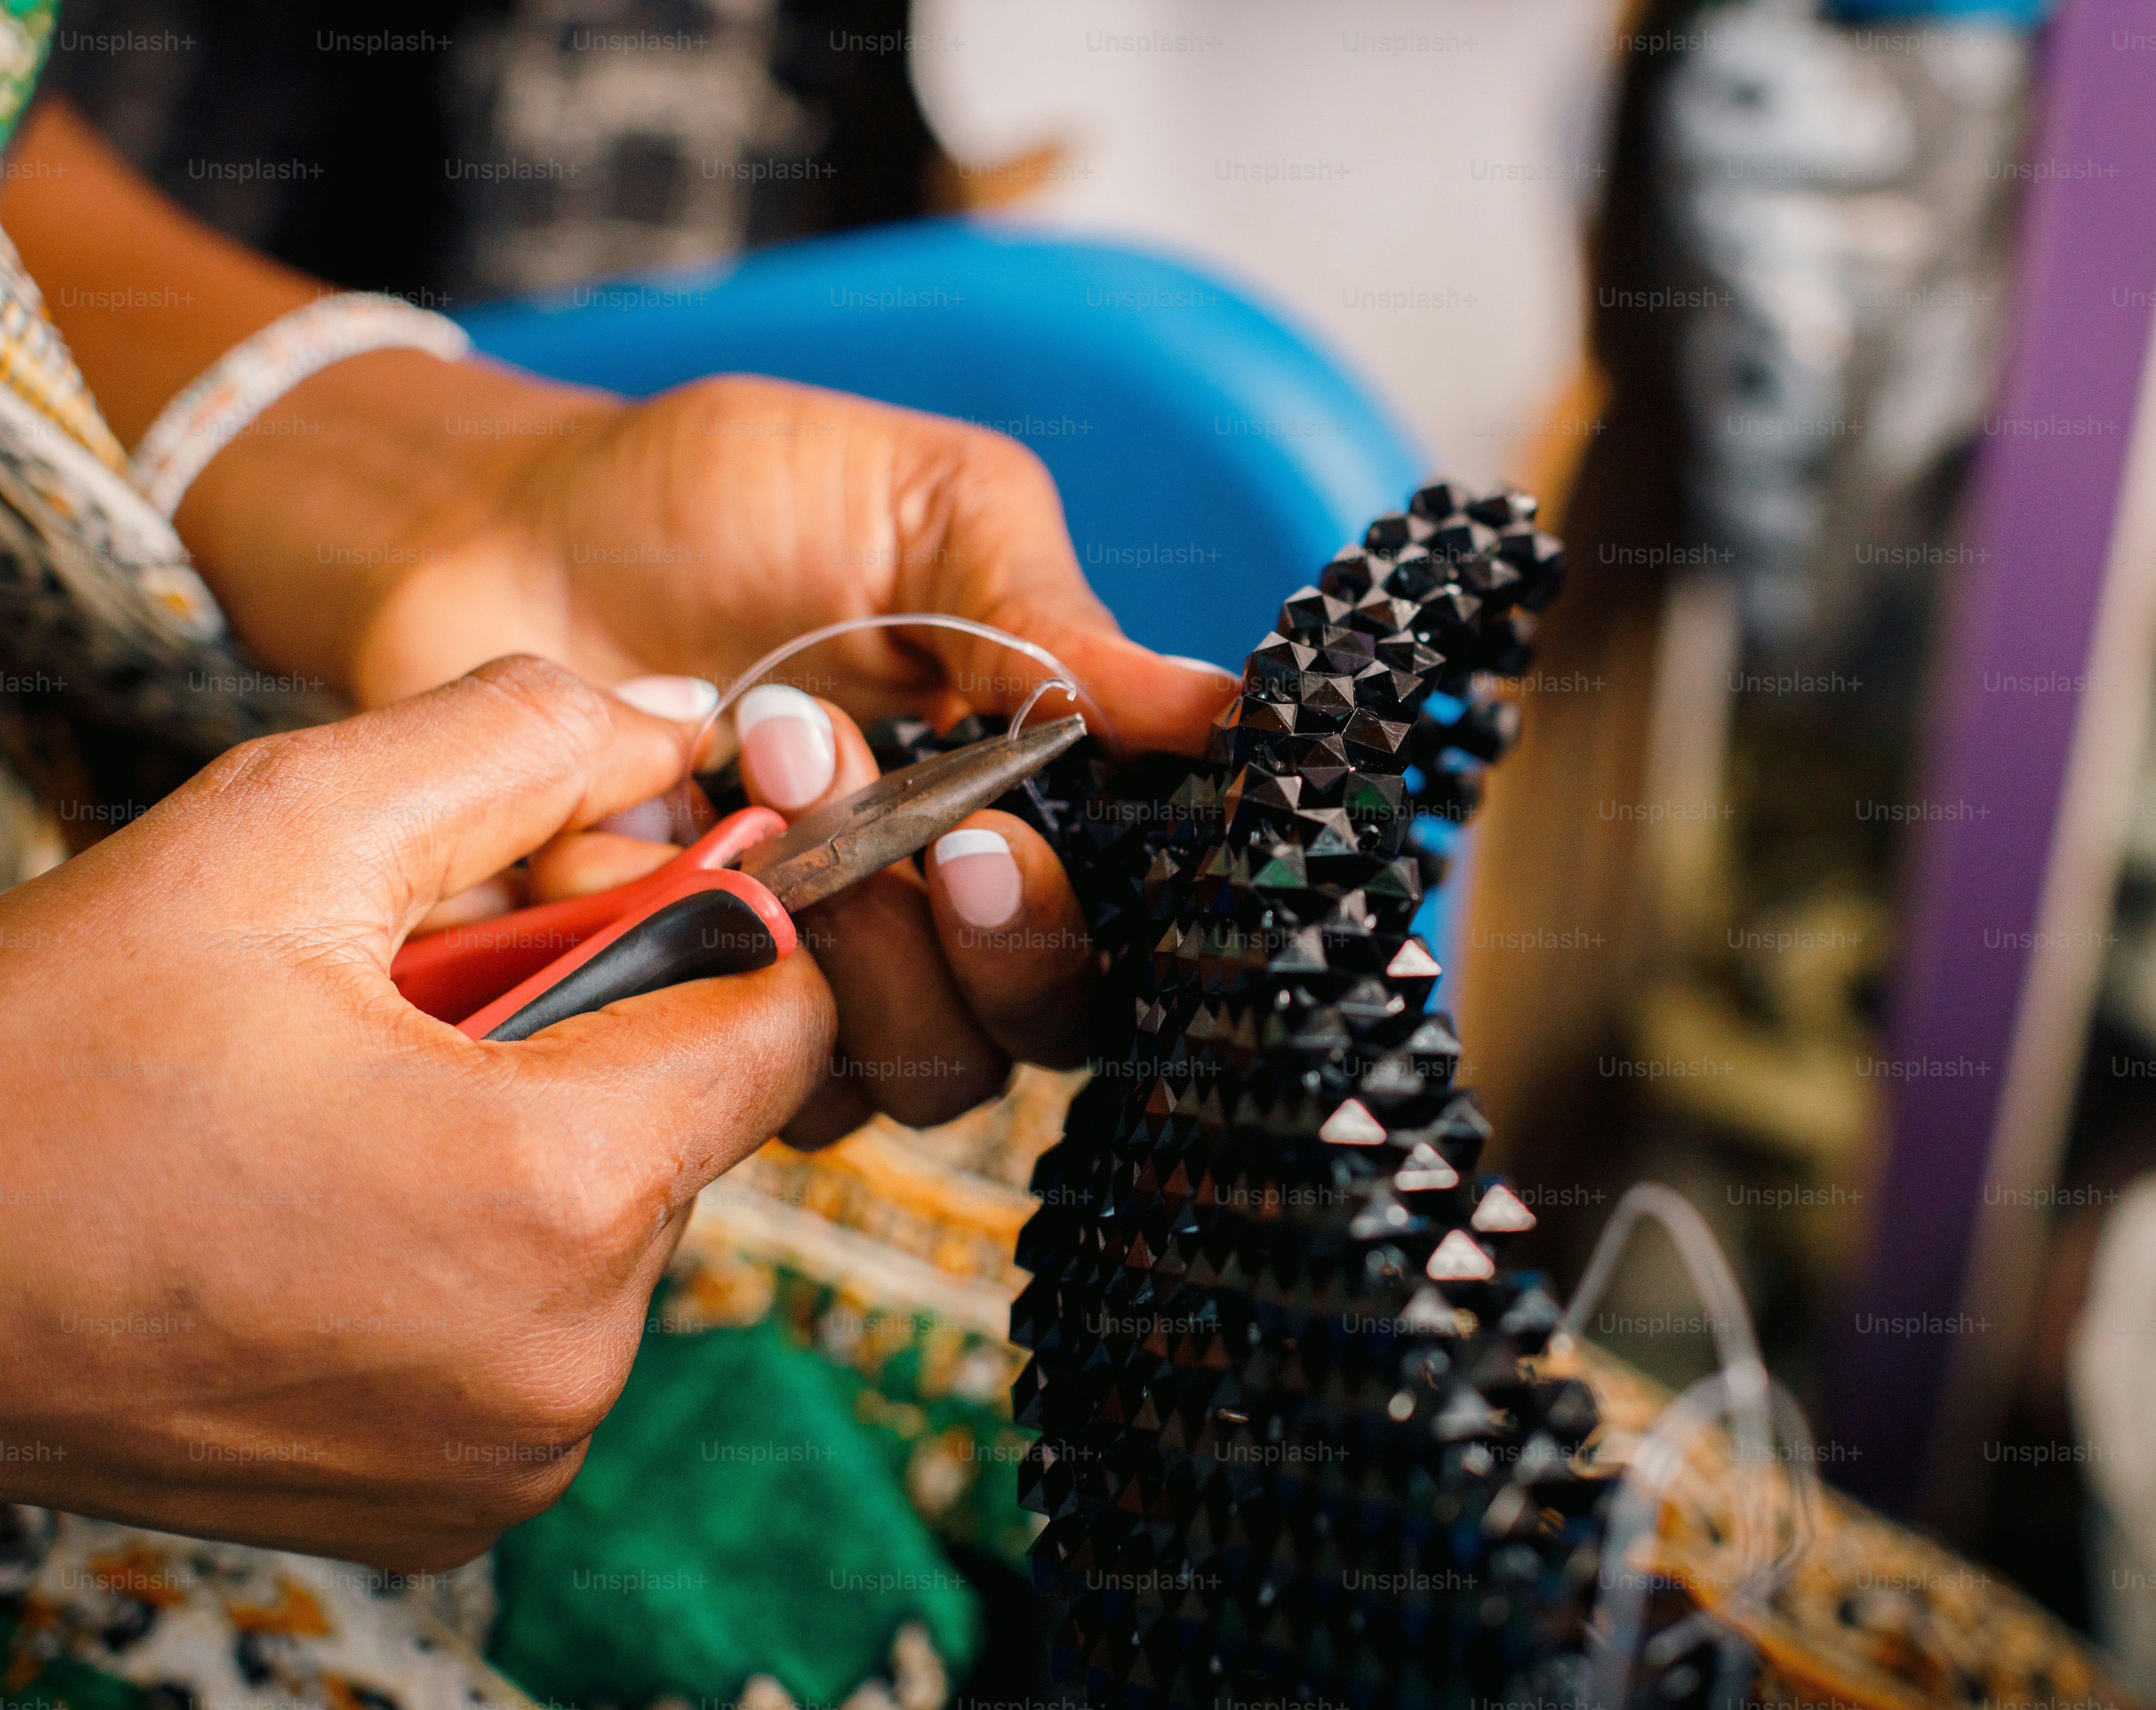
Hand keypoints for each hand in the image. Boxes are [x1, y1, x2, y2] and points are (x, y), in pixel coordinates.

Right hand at [0, 658, 832, 1568]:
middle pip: (687, 1124)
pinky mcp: (459, 1506)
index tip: (595, 900)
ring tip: (341, 1121)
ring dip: (519, 1149)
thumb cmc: (42, 1065)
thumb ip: (514, 747)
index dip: (708, 933)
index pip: (785, 1022)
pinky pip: (544, 1334)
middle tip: (402, 1015)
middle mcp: (571, 1355)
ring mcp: (514, 1452)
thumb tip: (674, 720)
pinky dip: (472, 1263)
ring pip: (614, 1225)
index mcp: (560, 1191)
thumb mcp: (279, 836)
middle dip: (581, 1043)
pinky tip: (335, 1220)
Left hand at [323, 374, 1228, 1134]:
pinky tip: (663, 845)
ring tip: (772, 767)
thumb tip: (1227, 708)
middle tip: (915, 829)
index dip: (1075, 921)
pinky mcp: (684, 1009)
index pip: (1110, 932)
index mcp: (1020, 800)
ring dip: (848, 944)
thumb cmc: (726, 498)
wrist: (504, 522)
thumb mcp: (928, 507)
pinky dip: (713, 973)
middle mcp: (934, 911)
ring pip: (900, 1071)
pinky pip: (746, 1077)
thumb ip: (1058, 625)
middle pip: (1024, 1030)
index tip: (1001, 840)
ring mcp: (812, 972)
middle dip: (978, 947)